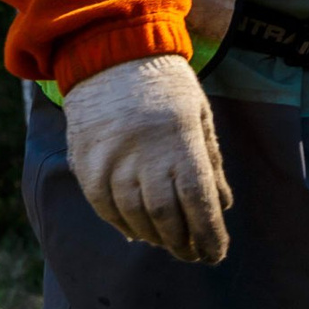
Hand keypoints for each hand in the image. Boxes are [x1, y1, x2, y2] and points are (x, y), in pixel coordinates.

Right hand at [61, 54, 232, 263]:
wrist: (109, 53)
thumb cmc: (164, 84)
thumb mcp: (198, 114)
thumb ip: (210, 161)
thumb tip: (222, 206)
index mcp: (180, 141)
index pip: (198, 202)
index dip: (210, 235)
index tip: (217, 253)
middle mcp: (145, 155)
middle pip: (167, 217)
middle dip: (184, 243)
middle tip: (194, 254)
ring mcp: (111, 161)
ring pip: (135, 217)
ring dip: (155, 238)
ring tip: (169, 244)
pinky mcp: (86, 164)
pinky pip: (104, 207)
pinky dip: (123, 225)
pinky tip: (137, 232)